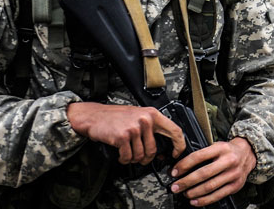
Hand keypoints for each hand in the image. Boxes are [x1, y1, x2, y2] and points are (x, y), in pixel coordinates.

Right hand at [67, 102, 184, 164]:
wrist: (94, 116)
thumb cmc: (116, 117)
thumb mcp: (138, 116)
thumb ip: (151, 128)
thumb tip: (164, 146)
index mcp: (152, 114)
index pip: (175, 130)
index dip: (179, 145)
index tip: (176, 152)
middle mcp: (145, 120)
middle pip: (154, 149)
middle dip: (147, 158)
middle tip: (141, 158)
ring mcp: (134, 128)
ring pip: (141, 155)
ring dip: (133, 158)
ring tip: (127, 152)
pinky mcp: (123, 137)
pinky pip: (128, 157)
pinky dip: (124, 159)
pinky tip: (121, 154)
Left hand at [169, 137, 255, 206]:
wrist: (247, 154)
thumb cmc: (227, 151)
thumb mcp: (216, 146)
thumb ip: (202, 154)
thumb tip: (181, 166)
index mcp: (221, 148)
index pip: (199, 156)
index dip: (184, 165)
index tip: (174, 172)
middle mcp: (228, 160)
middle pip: (203, 173)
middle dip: (186, 182)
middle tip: (175, 186)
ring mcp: (233, 174)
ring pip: (210, 186)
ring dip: (194, 192)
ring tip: (185, 193)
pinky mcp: (235, 186)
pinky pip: (218, 195)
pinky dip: (204, 200)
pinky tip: (195, 201)